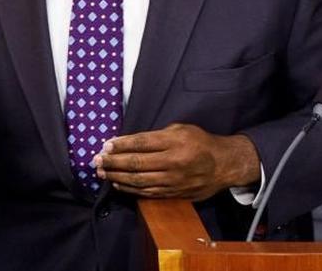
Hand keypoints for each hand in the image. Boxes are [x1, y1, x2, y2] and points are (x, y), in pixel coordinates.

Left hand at [93, 123, 258, 200]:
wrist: (224, 165)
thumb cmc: (199, 142)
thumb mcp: (180, 129)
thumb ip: (155, 136)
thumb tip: (127, 142)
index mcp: (175, 142)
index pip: (141, 143)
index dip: (120, 145)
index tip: (105, 145)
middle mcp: (174, 162)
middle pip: (136, 163)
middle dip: (113, 162)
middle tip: (96, 161)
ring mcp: (174, 180)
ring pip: (139, 181)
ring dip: (117, 178)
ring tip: (102, 173)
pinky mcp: (175, 193)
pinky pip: (148, 193)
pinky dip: (130, 189)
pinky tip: (118, 185)